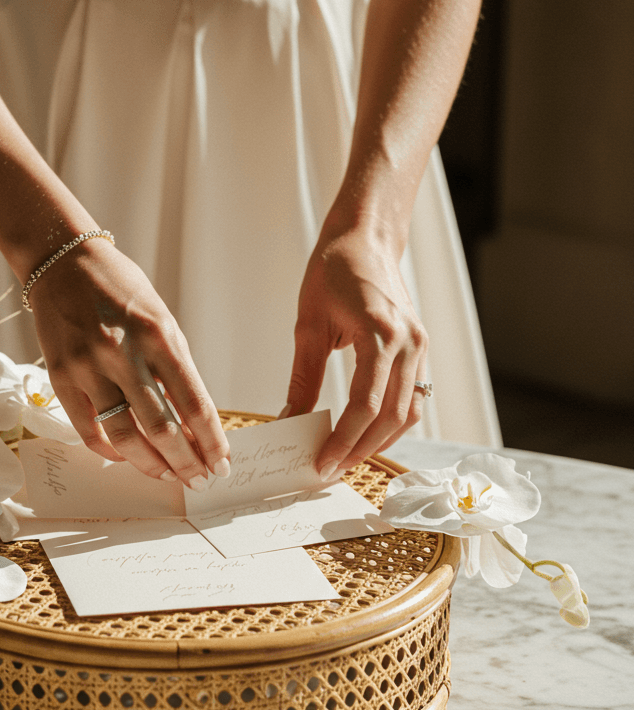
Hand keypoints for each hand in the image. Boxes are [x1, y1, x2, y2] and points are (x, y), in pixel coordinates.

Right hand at [27, 240, 230, 487]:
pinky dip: (109, 450)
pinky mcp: (60, 376)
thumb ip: (174, 368)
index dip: (212, 441)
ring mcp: (88, 367)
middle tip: (198, 479)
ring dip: (151, 464)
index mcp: (159, 336)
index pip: (194, 403)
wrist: (64, 262)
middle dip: (185, 461)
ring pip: (125, 435)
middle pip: (162, 427)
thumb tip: (191, 422)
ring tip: (167, 475)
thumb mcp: (161, 320)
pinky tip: (124, 457)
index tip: (222, 463)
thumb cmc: (121, 291)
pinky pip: (87, 429)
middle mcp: (124, 353)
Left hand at [284, 227, 427, 477]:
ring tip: (347, 460)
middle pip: (391, 416)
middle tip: (330, 471)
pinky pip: (415, 397)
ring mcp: (421, 346)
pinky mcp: (421, 348)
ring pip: (409, 412)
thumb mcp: (308, 324)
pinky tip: (368, 435)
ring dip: (380, 442)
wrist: (367, 238)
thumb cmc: (334, 271)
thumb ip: (303, 377)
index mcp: (380, 333)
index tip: (320, 464)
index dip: (342, 440)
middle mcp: (409, 343)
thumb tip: (289, 421)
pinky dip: (393, 422)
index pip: (365, 405)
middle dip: (360, 449)